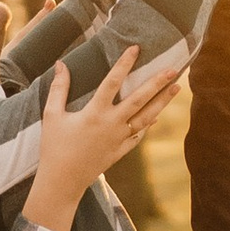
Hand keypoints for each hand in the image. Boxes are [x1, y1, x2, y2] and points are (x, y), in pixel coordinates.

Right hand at [21, 45, 184, 230]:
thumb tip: (61, 64)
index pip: (113, 82)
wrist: (62, 181)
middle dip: (158, 83)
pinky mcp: (120, 151)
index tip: (135, 49)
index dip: (124, 64)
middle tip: (174, 69)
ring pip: (146, 118)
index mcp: (95, 113)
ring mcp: (119, 139)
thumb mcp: (52, 115)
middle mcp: (112, 124)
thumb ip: (59, 88)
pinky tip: (156, 116)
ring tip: (177, 88)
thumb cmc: (54, 147)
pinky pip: (139, 135)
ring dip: (162, 102)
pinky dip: (149, 125)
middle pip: (139, 100)